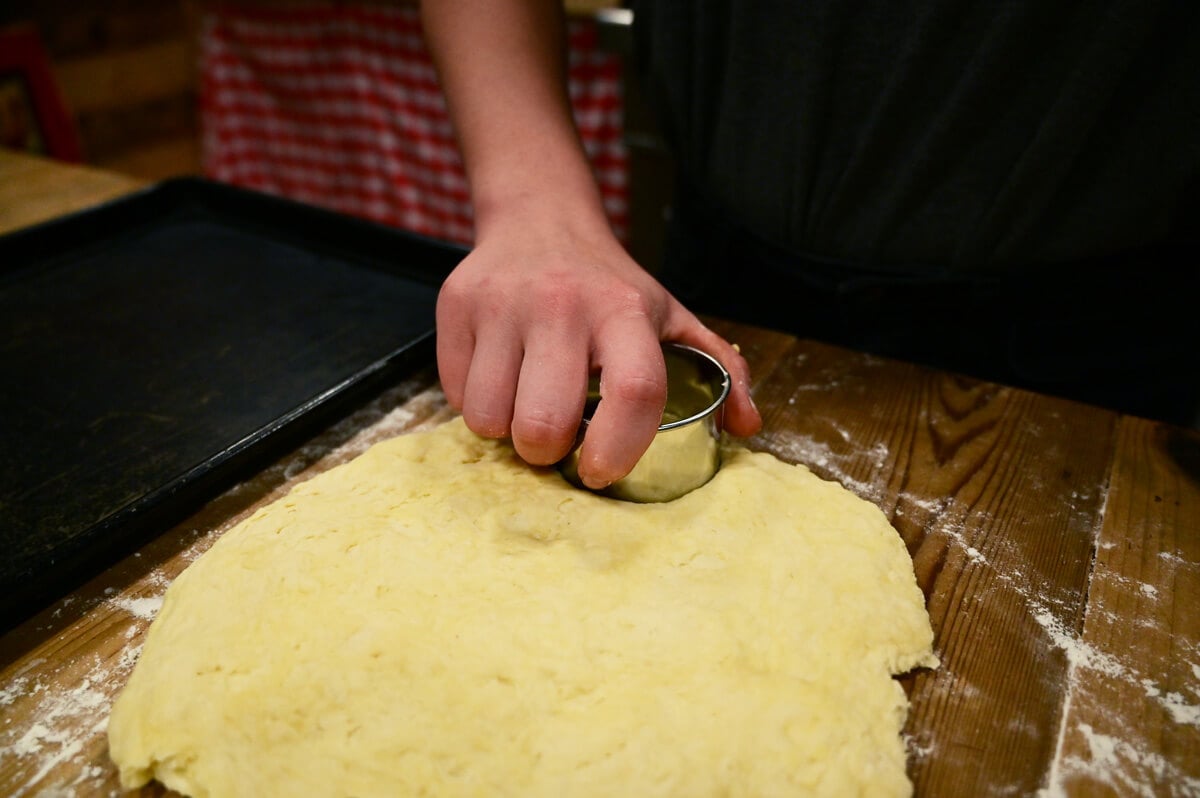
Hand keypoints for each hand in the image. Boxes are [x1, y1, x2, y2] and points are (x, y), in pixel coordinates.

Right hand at [436, 214, 760, 487]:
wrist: (539, 219)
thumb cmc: (609, 285)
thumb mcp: (670, 316)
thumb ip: (719, 368)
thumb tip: (749, 426)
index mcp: (624, 312)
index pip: (633, 392)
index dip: (617, 448)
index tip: (600, 471)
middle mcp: (561, 304)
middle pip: (544, 421)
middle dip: (547, 451)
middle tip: (556, 437)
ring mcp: (502, 303)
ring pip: (490, 416)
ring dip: (506, 430)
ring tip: (525, 404)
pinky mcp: (455, 305)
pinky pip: (454, 394)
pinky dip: (475, 403)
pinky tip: (499, 378)